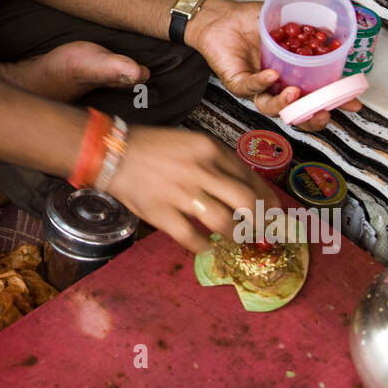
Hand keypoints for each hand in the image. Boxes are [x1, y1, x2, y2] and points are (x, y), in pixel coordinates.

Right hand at [107, 125, 278, 253]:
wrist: (113, 151)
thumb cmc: (154, 147)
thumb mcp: (192, 142)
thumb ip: (218, 162)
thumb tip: (246, 189)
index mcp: (210, 149)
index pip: (252, 178)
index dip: (268, 201)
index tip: (274, 213)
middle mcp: (201, 170)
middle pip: (247, 203)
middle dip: (260, 223)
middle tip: (260, 231)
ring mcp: (181, 194)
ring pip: (225, 224)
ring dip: (235, 236)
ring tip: (234, 238)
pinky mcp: (162, 214)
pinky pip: (193, 238)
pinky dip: (204, 246)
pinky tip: (205, 245)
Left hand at [188, 0, 361, 132]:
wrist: (221, 16)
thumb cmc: (252, 21)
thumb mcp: (287, 22)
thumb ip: (310, 27)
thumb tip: (336, 30)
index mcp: (292, 75)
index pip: (316, 94)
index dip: (334, 102)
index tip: (352, 104)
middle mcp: (275, 86)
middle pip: (295, 112)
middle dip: (311, 116)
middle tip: (323, 113)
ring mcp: (256, 87)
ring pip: (270, 106)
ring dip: (285, 103)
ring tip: (296, 92)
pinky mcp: (237, 82)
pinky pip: (249, 87)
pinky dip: (261, 82)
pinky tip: (272, 75)